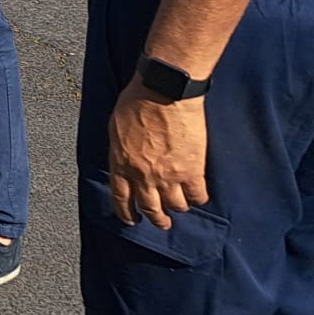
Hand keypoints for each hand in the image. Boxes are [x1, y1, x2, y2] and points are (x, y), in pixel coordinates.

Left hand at [107, 79, 208, 228]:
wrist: (164, 91)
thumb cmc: (136, 101)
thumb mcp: (115, 127)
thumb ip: (120, 150)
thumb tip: (123, 161)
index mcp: (121, 163)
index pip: (121, 198)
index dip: (126, 212)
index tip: (131, 220)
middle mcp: (143, 175)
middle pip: (150, 208)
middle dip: (156, 219)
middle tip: (161, 223)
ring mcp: (168, 176)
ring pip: (175, 206)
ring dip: (178, 209)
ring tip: (181, 208)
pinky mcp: (192, 171)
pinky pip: (197, 196)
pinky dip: (198, 199)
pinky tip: (198, 196)